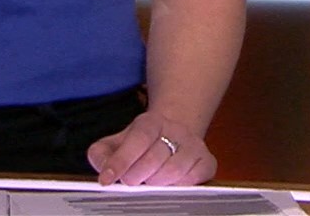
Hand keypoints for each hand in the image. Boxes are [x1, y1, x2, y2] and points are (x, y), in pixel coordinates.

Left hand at [86, 111, 214, 186]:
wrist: (173, 137)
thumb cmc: (141, 145)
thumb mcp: (117, 144)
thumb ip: (101, 154)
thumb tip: (103, 170)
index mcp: (151, 122)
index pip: (138, 138)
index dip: (121, 160)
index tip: (106, 180)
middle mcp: (176, 130)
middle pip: (155, 157)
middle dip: (136, 175)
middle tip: (129, 183)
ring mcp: (194, 146)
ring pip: (174, 171)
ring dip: (156, 183)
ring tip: (148, 183)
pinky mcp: (207, 162)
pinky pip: (193, 180)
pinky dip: (177, 188)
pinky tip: (168, 185)